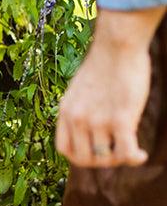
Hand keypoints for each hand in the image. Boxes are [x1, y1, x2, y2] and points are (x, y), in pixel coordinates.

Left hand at [56, 28, 151, 169]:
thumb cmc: (106, 62)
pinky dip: (134, 158)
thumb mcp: (83, 87)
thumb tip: (94, 124)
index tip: (97, 153)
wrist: (117, 44)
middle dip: (103, 161)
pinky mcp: (119, 119)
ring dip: (121, 158)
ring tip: (133, 149)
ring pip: (107, 158)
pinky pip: (125, 153)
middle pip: (85, 159)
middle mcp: (77, 118)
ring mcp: (97, 120)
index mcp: (66, 110)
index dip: (81, 157)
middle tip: (118, 152)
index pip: (64, 149)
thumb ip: (83, 107)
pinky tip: (141, 155)